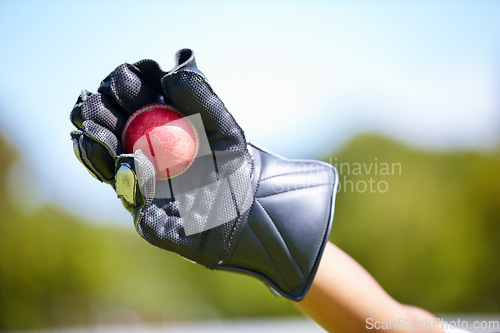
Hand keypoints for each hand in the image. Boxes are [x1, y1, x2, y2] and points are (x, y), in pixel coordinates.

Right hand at [70, 49, 337, 300]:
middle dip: (96, 113)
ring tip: (89, 132)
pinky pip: (129, 196)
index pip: (130, 98)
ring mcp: (137, 181)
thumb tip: (176, 64)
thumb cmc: (235, 162)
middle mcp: (138, 149)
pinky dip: (124, 180)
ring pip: (106, 161)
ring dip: (94, 146)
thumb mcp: (225, 127)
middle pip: (107, 127)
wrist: (250, 209)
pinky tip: (123, 162)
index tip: (127, 80)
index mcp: (155, 123)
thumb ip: (202, 96)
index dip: (123, 86)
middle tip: (94, 105)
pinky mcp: (145, 214)